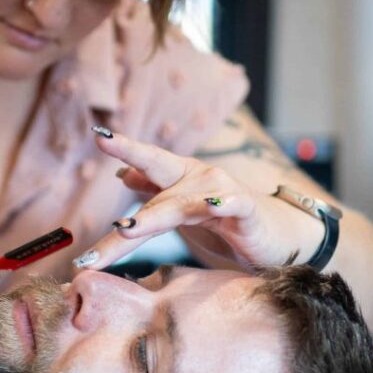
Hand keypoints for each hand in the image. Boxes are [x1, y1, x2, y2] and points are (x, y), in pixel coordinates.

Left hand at [77, 131, 317, 271]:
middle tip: (103, 143)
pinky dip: (222, 205)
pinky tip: (211, 207)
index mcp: (180, 178)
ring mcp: (223, 193)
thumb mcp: (183, 209)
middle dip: (130, 159)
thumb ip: (154, 193)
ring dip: (154, 216)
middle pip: (158, 177)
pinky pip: (233, 206)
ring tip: (125, 229)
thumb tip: (121, 174)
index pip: (147, 163)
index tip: (96, 133)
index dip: (124, 147)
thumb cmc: (224, 224)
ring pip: (183, 203)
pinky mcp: (247, 213)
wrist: (275, 239)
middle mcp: (199, 179)